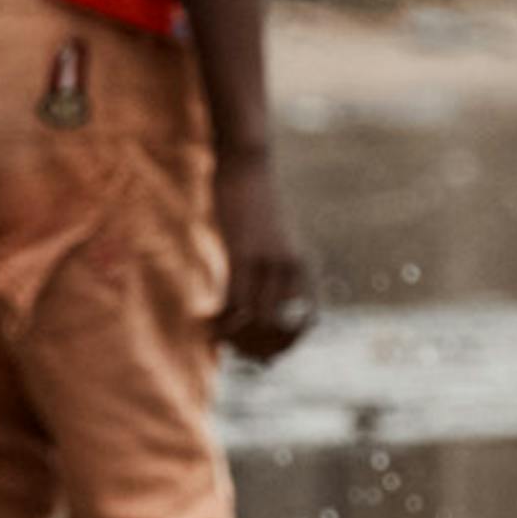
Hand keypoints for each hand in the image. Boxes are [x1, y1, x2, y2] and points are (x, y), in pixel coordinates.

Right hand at [210, 152, 322, 370]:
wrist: (248, 164)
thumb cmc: (255, 202)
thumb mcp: (272, 240)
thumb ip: (272, 270)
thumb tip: (261, 304)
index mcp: (303, 267)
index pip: (307, 322)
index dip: (286, 345)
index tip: (264, 353)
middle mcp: (291, 269)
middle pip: (279, 329)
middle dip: (257, 349)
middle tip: (235, 352)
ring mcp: (268, 262)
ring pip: (257, 322)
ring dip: (236, 340)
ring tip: (219, 339)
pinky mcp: (242, 254)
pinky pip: (235, 304)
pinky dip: (222, 324)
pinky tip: (209, 323)